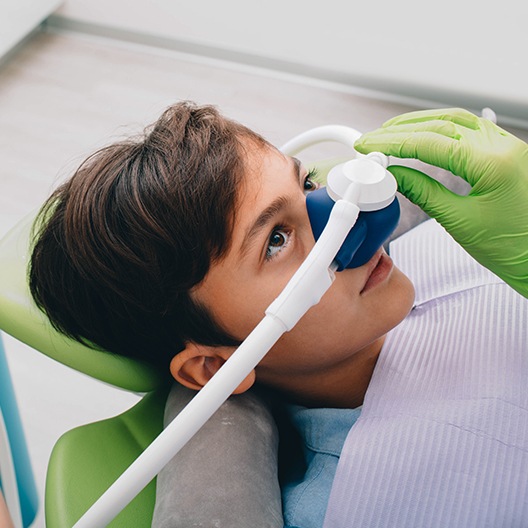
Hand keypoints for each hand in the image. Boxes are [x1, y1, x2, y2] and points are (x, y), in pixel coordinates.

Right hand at [354, 107, 527, 296]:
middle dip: (401, 131)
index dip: (393, 143)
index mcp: (492, 164)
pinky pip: (470, 129)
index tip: (369, 145)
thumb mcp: (459, 221)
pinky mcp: (505, 153)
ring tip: (392, 132)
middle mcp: (503, 147)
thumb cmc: (513, 247)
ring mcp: (507, 146)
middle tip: (373, 139)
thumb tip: (395, 176)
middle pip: (441, 125)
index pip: (429, 143)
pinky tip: (425, 133)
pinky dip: (442, 128)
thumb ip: (423, 193)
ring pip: (456, 120)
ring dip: (421, 123)